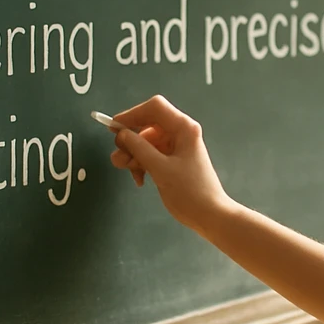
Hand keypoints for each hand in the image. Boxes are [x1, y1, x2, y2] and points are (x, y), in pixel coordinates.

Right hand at [108, 95, 235, 232]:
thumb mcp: (160, 169)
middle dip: (130, 141)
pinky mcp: (173, 160)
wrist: (210, 216)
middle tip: (120, 158)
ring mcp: (177, 147)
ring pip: (146, 141)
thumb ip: (139, 148)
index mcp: (183, 128)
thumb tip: (121, 134)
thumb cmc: (190, 192)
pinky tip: (140, 179)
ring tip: (129, 171)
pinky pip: (151, 154)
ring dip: (133, 155)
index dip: (132, 114)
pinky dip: (141, 164)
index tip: (113, 128)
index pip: (154, 108)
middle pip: (147, 125)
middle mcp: (181, 133)